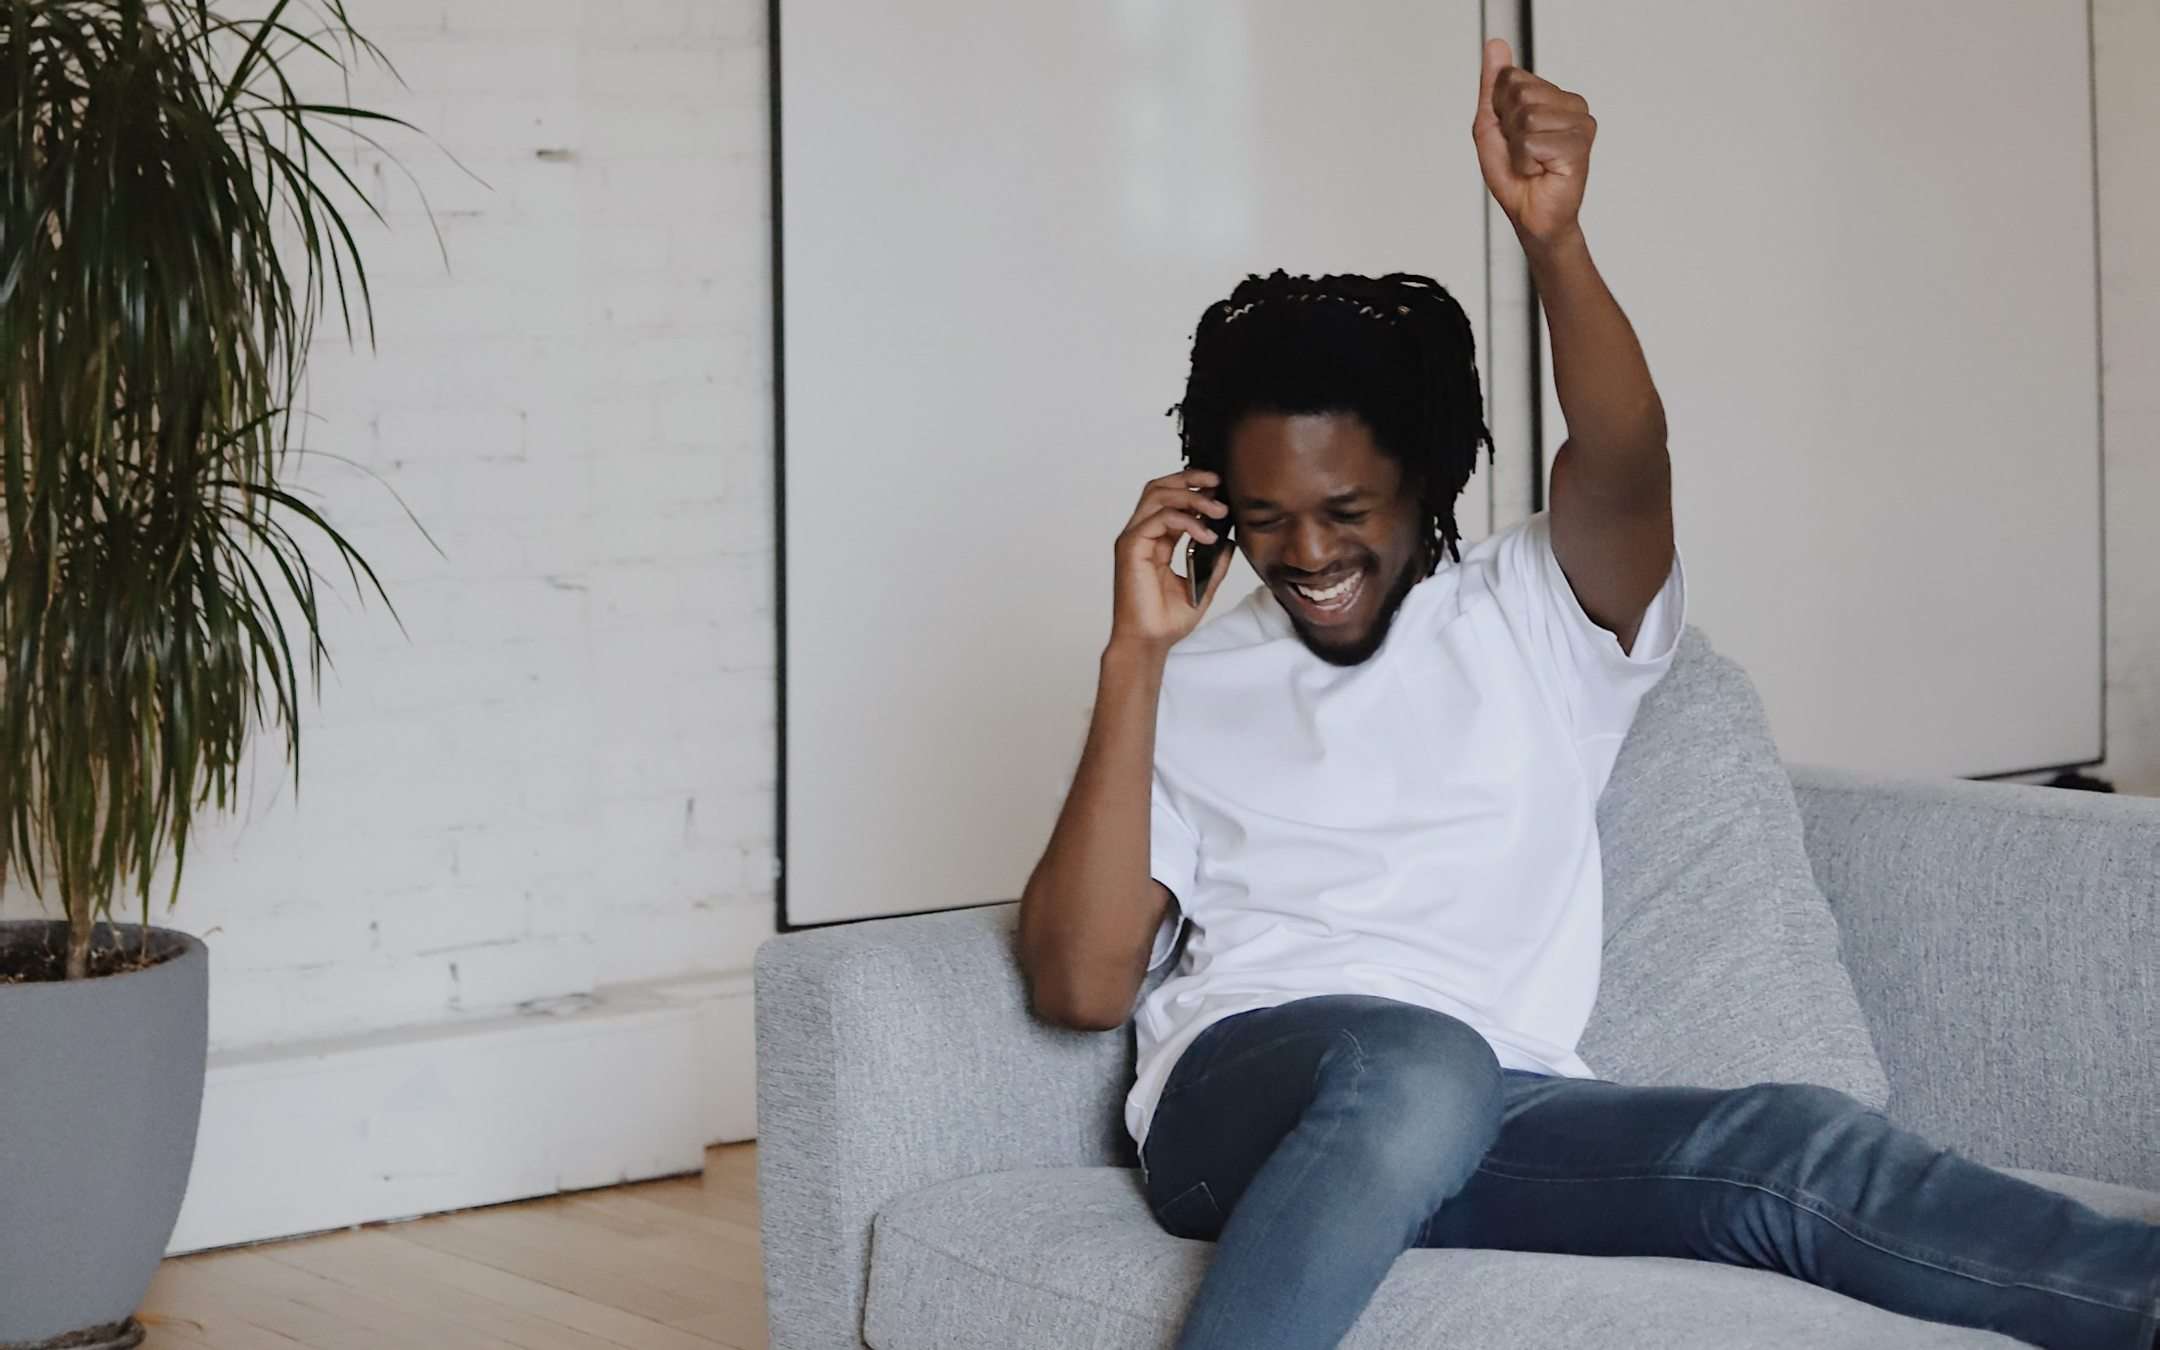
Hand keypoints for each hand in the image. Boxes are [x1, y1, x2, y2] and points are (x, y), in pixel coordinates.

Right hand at [1109, 468, 1232, 653]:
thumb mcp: (1202, 584)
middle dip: (1190, 479)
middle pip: (1160, 487)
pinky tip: (1205, 535)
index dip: (1193, 487)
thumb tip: (1230, 540)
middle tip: (1218, 484)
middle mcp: (1143, 534)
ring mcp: (1134, 539)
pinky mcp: (1131, 548)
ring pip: (1157, 496)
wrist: (1150, 641)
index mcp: (1156, 540)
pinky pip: (1158, 519)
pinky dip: (1186, 521)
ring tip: (1218, 511)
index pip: (1170, 499)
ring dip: (1191, 497)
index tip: (1220, 488)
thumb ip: (1214, 561)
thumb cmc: (1167, 619)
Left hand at [1472, 37, 1593, 246]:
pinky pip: (1531, 142)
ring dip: (1516, 150)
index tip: (1511, 136)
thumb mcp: (1492, 126)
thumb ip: (1492, 86)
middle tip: (1522, 153)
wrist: (1532, 216)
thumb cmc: (1516, 176)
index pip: (1511, 78)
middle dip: (1508, 130)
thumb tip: (1496, 47)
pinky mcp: (1579, 146)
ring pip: (1527, 117)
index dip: (1499, 112)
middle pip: (1520, 93)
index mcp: (1553, 95)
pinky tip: (1540, 172)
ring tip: (1531, 164)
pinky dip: (1524, 163)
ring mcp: (1581, 124)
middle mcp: (1572, 105)